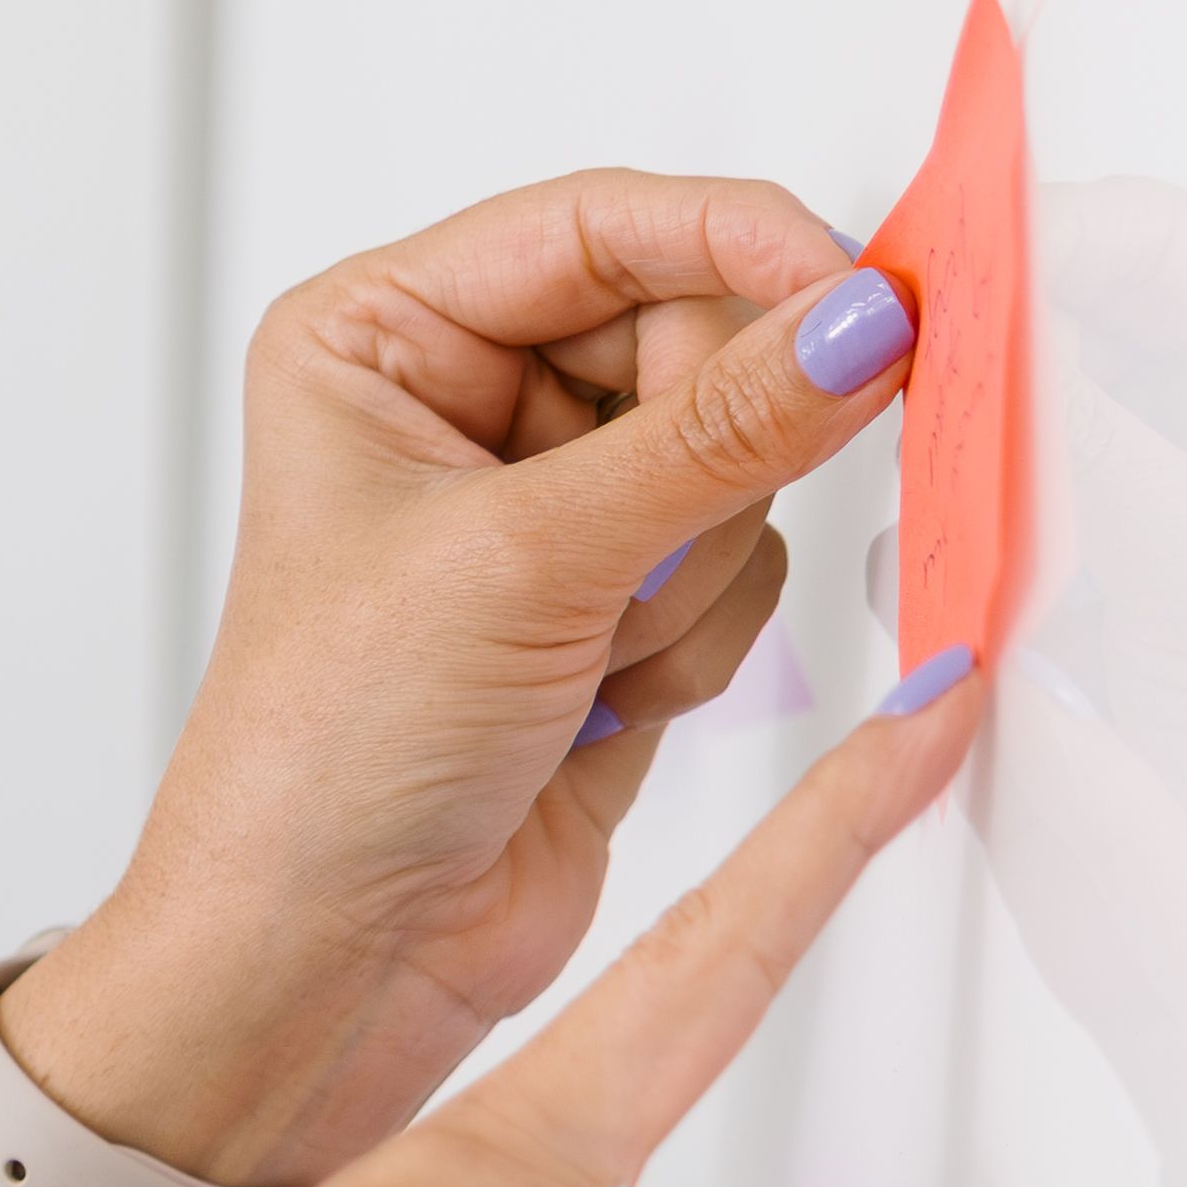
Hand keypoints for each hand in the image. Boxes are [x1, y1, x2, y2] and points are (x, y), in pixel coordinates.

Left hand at [0, 171, 922, 1186]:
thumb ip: (718, 430)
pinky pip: (740, 565)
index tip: (864, 297)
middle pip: (691, 338)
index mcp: (379, 338)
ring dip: (684, 574)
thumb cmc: (328, 758)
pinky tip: (598, 708)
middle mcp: (458, 406)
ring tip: (581, 655)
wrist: (323, 961)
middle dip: (697, 460)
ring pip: (736, 463)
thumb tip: (862, 323)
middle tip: (647, 551)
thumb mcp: (524, 559)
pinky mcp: (613, 605)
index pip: (602, 225)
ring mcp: (545, 510)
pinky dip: (695, 643)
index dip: (742, 247)